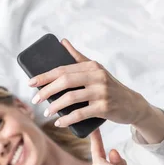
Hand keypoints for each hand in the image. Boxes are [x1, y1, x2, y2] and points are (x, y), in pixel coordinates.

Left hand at [28, 39, 148, 127]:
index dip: (45, 76)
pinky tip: (59, 122)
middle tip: (35, 99)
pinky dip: (67, 119)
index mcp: (92, 66)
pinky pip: (80, 114)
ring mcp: (101, 92)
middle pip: (65, 81)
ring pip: (71, 98)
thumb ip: (78, 57)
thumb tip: (62, 42)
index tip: (30, 83)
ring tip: (46, 112)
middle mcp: (97, 76)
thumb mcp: (96, 70)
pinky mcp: (104, 108)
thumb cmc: (109, 86)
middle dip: (46, 90)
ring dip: (55, 107)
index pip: (63, 69)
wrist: (132, 104)